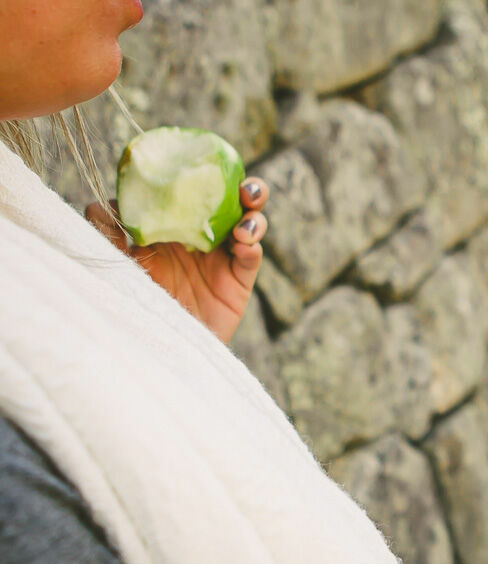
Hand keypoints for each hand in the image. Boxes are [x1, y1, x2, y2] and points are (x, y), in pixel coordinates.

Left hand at [86, 177, 268, 343]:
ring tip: (246, 214)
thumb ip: (109, 234)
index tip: (202, 160)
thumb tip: (98, 204)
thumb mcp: (119, 264)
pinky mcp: (238, 280)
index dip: (206, 173)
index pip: (197, 190)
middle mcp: (204, 237)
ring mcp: (223, 258)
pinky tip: (244, 242)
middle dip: (245, 187)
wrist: (158, 344)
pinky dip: (252, 244)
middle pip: (233, 202)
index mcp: (178, 225)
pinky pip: (252, 256)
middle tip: (242, 185)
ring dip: (254, 214)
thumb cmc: (137, 301)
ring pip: (251, 224)